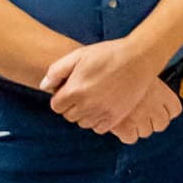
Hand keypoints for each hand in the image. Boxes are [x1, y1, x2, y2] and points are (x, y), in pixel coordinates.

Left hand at [41, 37, 177, 139]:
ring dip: (84, 114)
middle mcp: (86, 105)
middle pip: (69, 116)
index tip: (70, 89)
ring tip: (94, 98)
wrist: (138, 59)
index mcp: (74, 91)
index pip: (56, 106)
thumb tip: (44, 87)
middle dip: (72, 106)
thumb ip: (56, 71)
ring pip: (83, 123)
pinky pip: (98, 128)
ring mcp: (101, 113)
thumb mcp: (78, 55)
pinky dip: (98, 121)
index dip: (61, 97)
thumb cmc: (107, 54)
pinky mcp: (115, 118)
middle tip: (83, 92)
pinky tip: (102, 106)